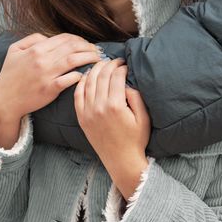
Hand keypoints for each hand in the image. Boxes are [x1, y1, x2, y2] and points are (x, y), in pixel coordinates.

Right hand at [0, 33, 100, 147]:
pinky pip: (70, 79)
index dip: (79, 39)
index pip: (64, 38)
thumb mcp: (14, 50)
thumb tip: (48, 37)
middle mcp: (43, 60)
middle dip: (88, 46)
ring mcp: (47, 74)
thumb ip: (31, 39)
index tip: (86, 43)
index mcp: (36, 49)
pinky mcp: (50, 89)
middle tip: (97, 50)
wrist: (3, 100)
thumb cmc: (9, 75)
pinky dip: (81, 75)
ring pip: (74, 60)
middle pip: (73, 47)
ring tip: (98, 59)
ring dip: (89, 57)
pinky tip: (87, 74)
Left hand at [75, 59, 150, 198]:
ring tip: (103, 64)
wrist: (121, 160)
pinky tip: (88, 76)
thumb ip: (136, 97)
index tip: (126, 64)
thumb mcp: (143, 117)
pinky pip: (78, 94)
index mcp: (115, 106)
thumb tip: (126, 81)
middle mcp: (99, 107)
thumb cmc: (136, 139)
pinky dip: (82, 82)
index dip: (122, 66)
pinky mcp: (81, 118)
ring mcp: (88, 112)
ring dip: (95, 69)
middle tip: (115, 61)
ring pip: (88, 82)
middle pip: (101, 76)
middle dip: (109, 64)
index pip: (116, 76)